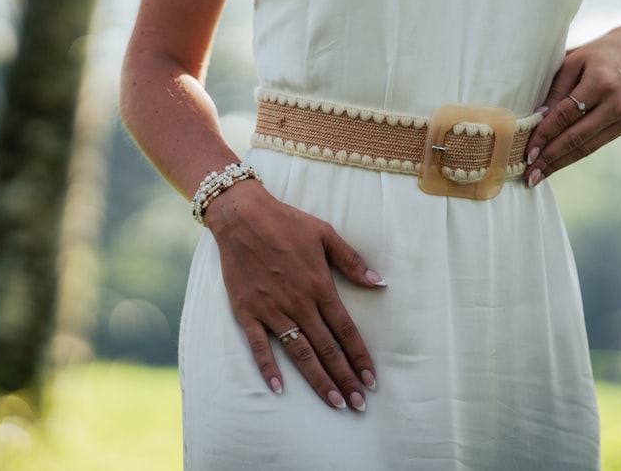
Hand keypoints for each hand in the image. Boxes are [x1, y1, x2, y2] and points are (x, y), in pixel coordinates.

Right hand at [203, 179, 385, 411]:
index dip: (360, 357)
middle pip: (327, 348)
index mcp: (320, 286)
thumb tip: (379, 282)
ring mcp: (271, 310)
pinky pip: (259, 346)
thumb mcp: (325, 234)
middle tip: (358, 404)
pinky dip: (268, 368)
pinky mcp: (247, 311)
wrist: (242, 216)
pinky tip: (279, 389)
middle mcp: (298, 303)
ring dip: (318, 380)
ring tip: (334, 402)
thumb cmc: (286, 222)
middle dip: (345, 378)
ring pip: (299, 352)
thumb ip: (352, 261)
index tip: (371, 379)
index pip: (345, 331)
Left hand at [524, 25, 620, 184]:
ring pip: (586, 146)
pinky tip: (556, 164)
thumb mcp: (572, 62)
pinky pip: (595, 144)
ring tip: (538, 176)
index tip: (528, 152)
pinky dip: (573, 155)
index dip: (545, 135)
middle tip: (529, 175)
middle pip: (577, 137)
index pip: (565, 115)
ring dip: (560, 163)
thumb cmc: (596, 55)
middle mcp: (616, 103)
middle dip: (550, 157)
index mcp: (601, 83)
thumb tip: (537, 118)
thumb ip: (556, 91)